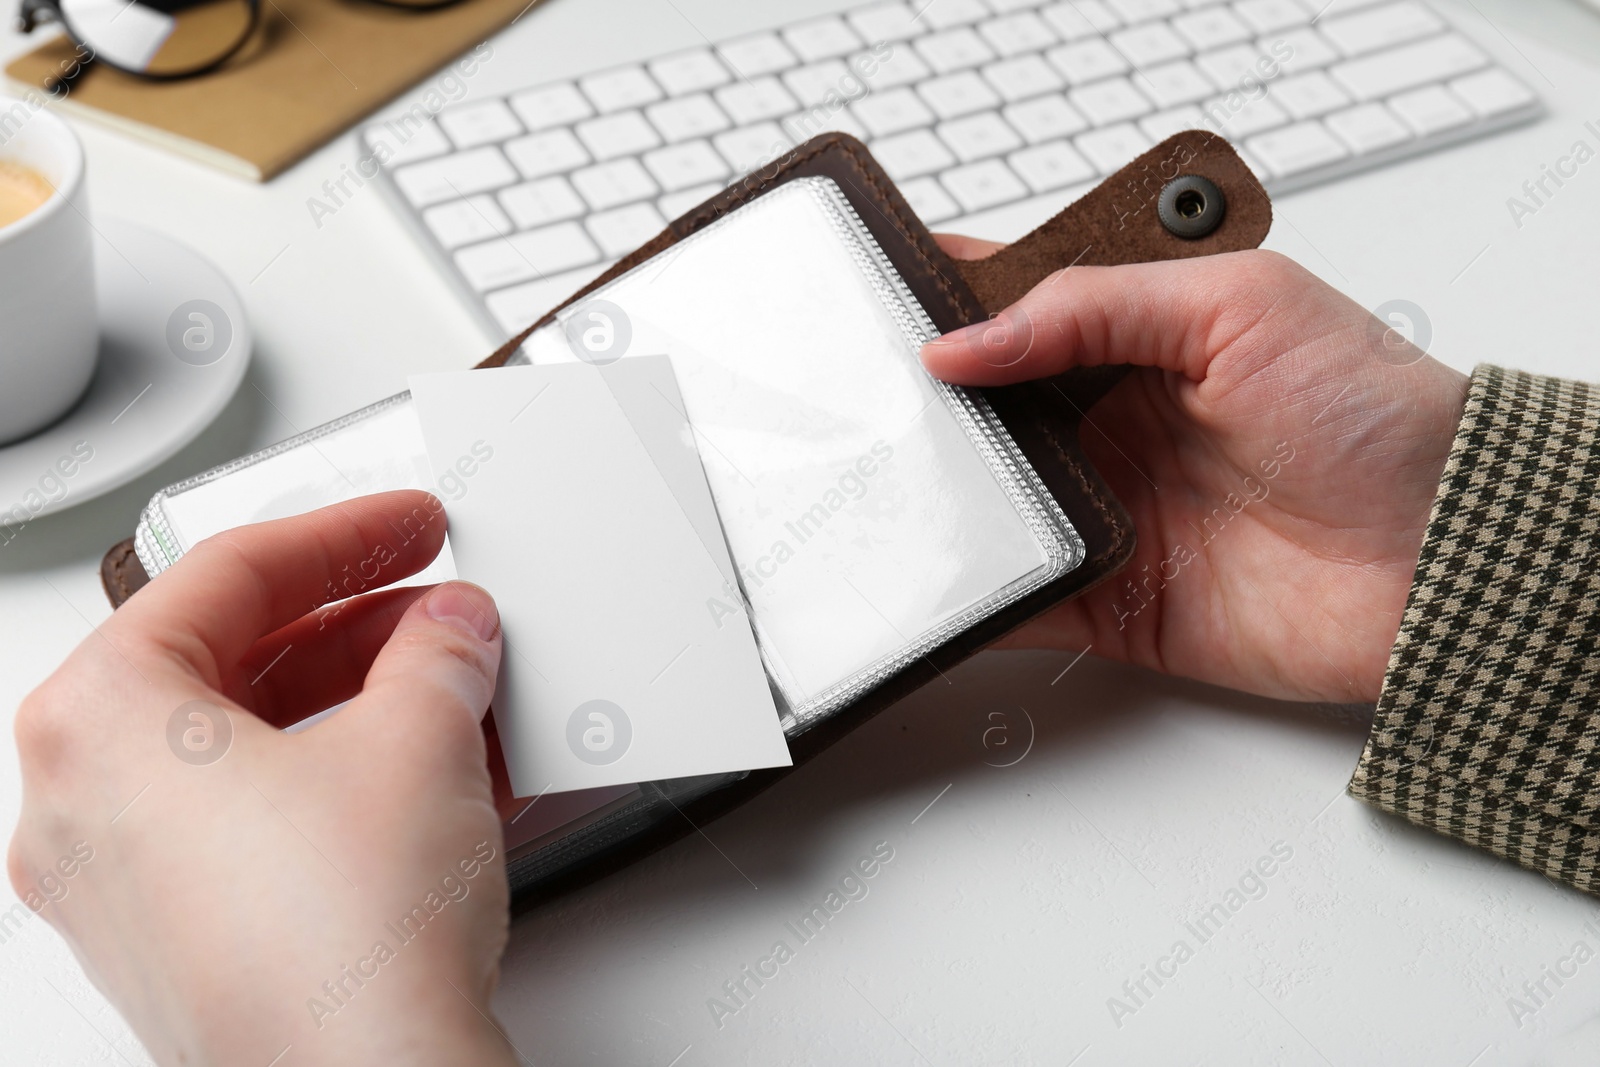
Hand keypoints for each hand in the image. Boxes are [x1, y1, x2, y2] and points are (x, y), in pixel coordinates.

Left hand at [8, 491, 518, 1065]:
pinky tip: (440, 776)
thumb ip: (437, 654)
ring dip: (364, 708)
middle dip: (358, 627)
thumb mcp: (418, 737)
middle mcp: (84, 804)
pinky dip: (347, 785)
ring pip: (251, 749)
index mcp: (99, 720)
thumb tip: (448, 633)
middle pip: (229, 662)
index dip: (345, 533)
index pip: (227, 573)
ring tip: (458, 692)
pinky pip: (263, 826)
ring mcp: (128, 887)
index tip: (407, 524)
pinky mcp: (187, 945)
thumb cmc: (338, 938)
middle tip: (437, 605)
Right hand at [922, 243, 1466, 702]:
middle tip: (857, 396)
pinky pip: (1016, 598)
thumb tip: (968, 339)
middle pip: (982, 409)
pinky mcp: (1109, 600)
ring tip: (875, 479)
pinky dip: (968, 596)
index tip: (876, 295)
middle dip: (919, 403)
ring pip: (985, 501)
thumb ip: (1096, 305)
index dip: (946, 297)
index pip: (1017, 304)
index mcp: (1140, 338)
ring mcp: (1106, 512)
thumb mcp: (1241, 307)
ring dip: (935, 494)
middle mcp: (1113, 423)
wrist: (1442, 559)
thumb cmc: (1379, 418)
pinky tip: (925, 577)